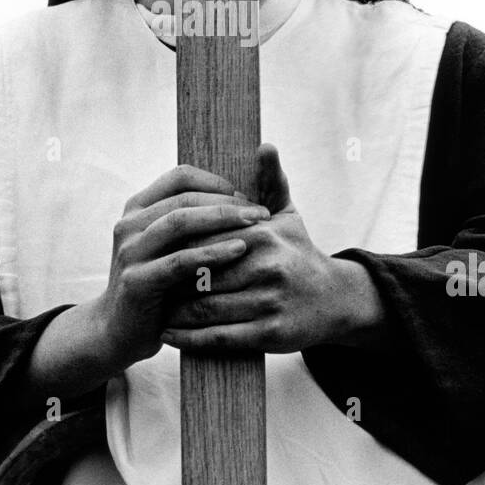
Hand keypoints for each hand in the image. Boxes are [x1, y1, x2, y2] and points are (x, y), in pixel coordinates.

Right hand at [96, 164, 270, 368]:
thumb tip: (241, 198)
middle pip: (184, 198)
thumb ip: (193, 223)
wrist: (120, 331)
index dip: (216, 182)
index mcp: (137, 208)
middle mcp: (129, 225)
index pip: (180, 177)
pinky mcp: (136, 281)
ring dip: (222, 219)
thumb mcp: (168, 247)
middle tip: (262, 212)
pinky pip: (179, 261)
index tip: (247, 196)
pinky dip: (211, 253)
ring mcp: (130, 252)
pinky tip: (238, 251)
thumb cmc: (158, 285)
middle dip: (227, 202)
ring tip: (256, 224)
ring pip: (179, 222)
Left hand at [160, 144, 382, 353]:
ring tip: (154, 308)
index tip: (155, 251)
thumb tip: (264, 145)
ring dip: (174, 311)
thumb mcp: (288, 214)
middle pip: (201, 272)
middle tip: (148, 282)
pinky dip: (188, 338)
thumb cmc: (300, 253)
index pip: (204, 237)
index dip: (177, 247)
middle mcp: (267, 265)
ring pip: (205, 307)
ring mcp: (269, 300)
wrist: (335, 299)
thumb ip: (271, 180)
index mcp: (263, 234)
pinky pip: (219, 337)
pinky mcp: (270, 332)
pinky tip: (170, 334)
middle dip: (171, 280)